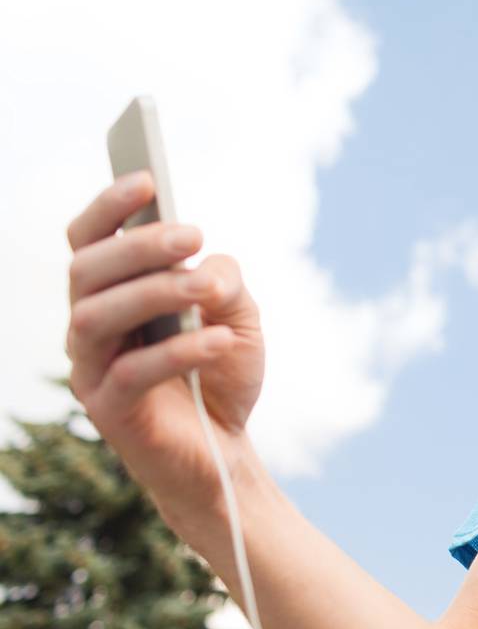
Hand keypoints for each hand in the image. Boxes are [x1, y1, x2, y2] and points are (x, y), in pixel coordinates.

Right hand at [64, 172, 265, 529]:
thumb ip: (223, 282)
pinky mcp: (109, 412)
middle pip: (87, 270)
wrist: (226, 450)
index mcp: (113, 294)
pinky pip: (130, 373)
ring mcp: (92, 370)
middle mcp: (90, 326)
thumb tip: (206, 263)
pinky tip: (220, 339)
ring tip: (207, 287)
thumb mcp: (239, 316)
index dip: (109, 206)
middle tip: (194, 234)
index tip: (147, 178)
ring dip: (155, 292)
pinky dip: (179, 350)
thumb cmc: (222, 373)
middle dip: (139, 246)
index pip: (89, 241)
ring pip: (96, 317)